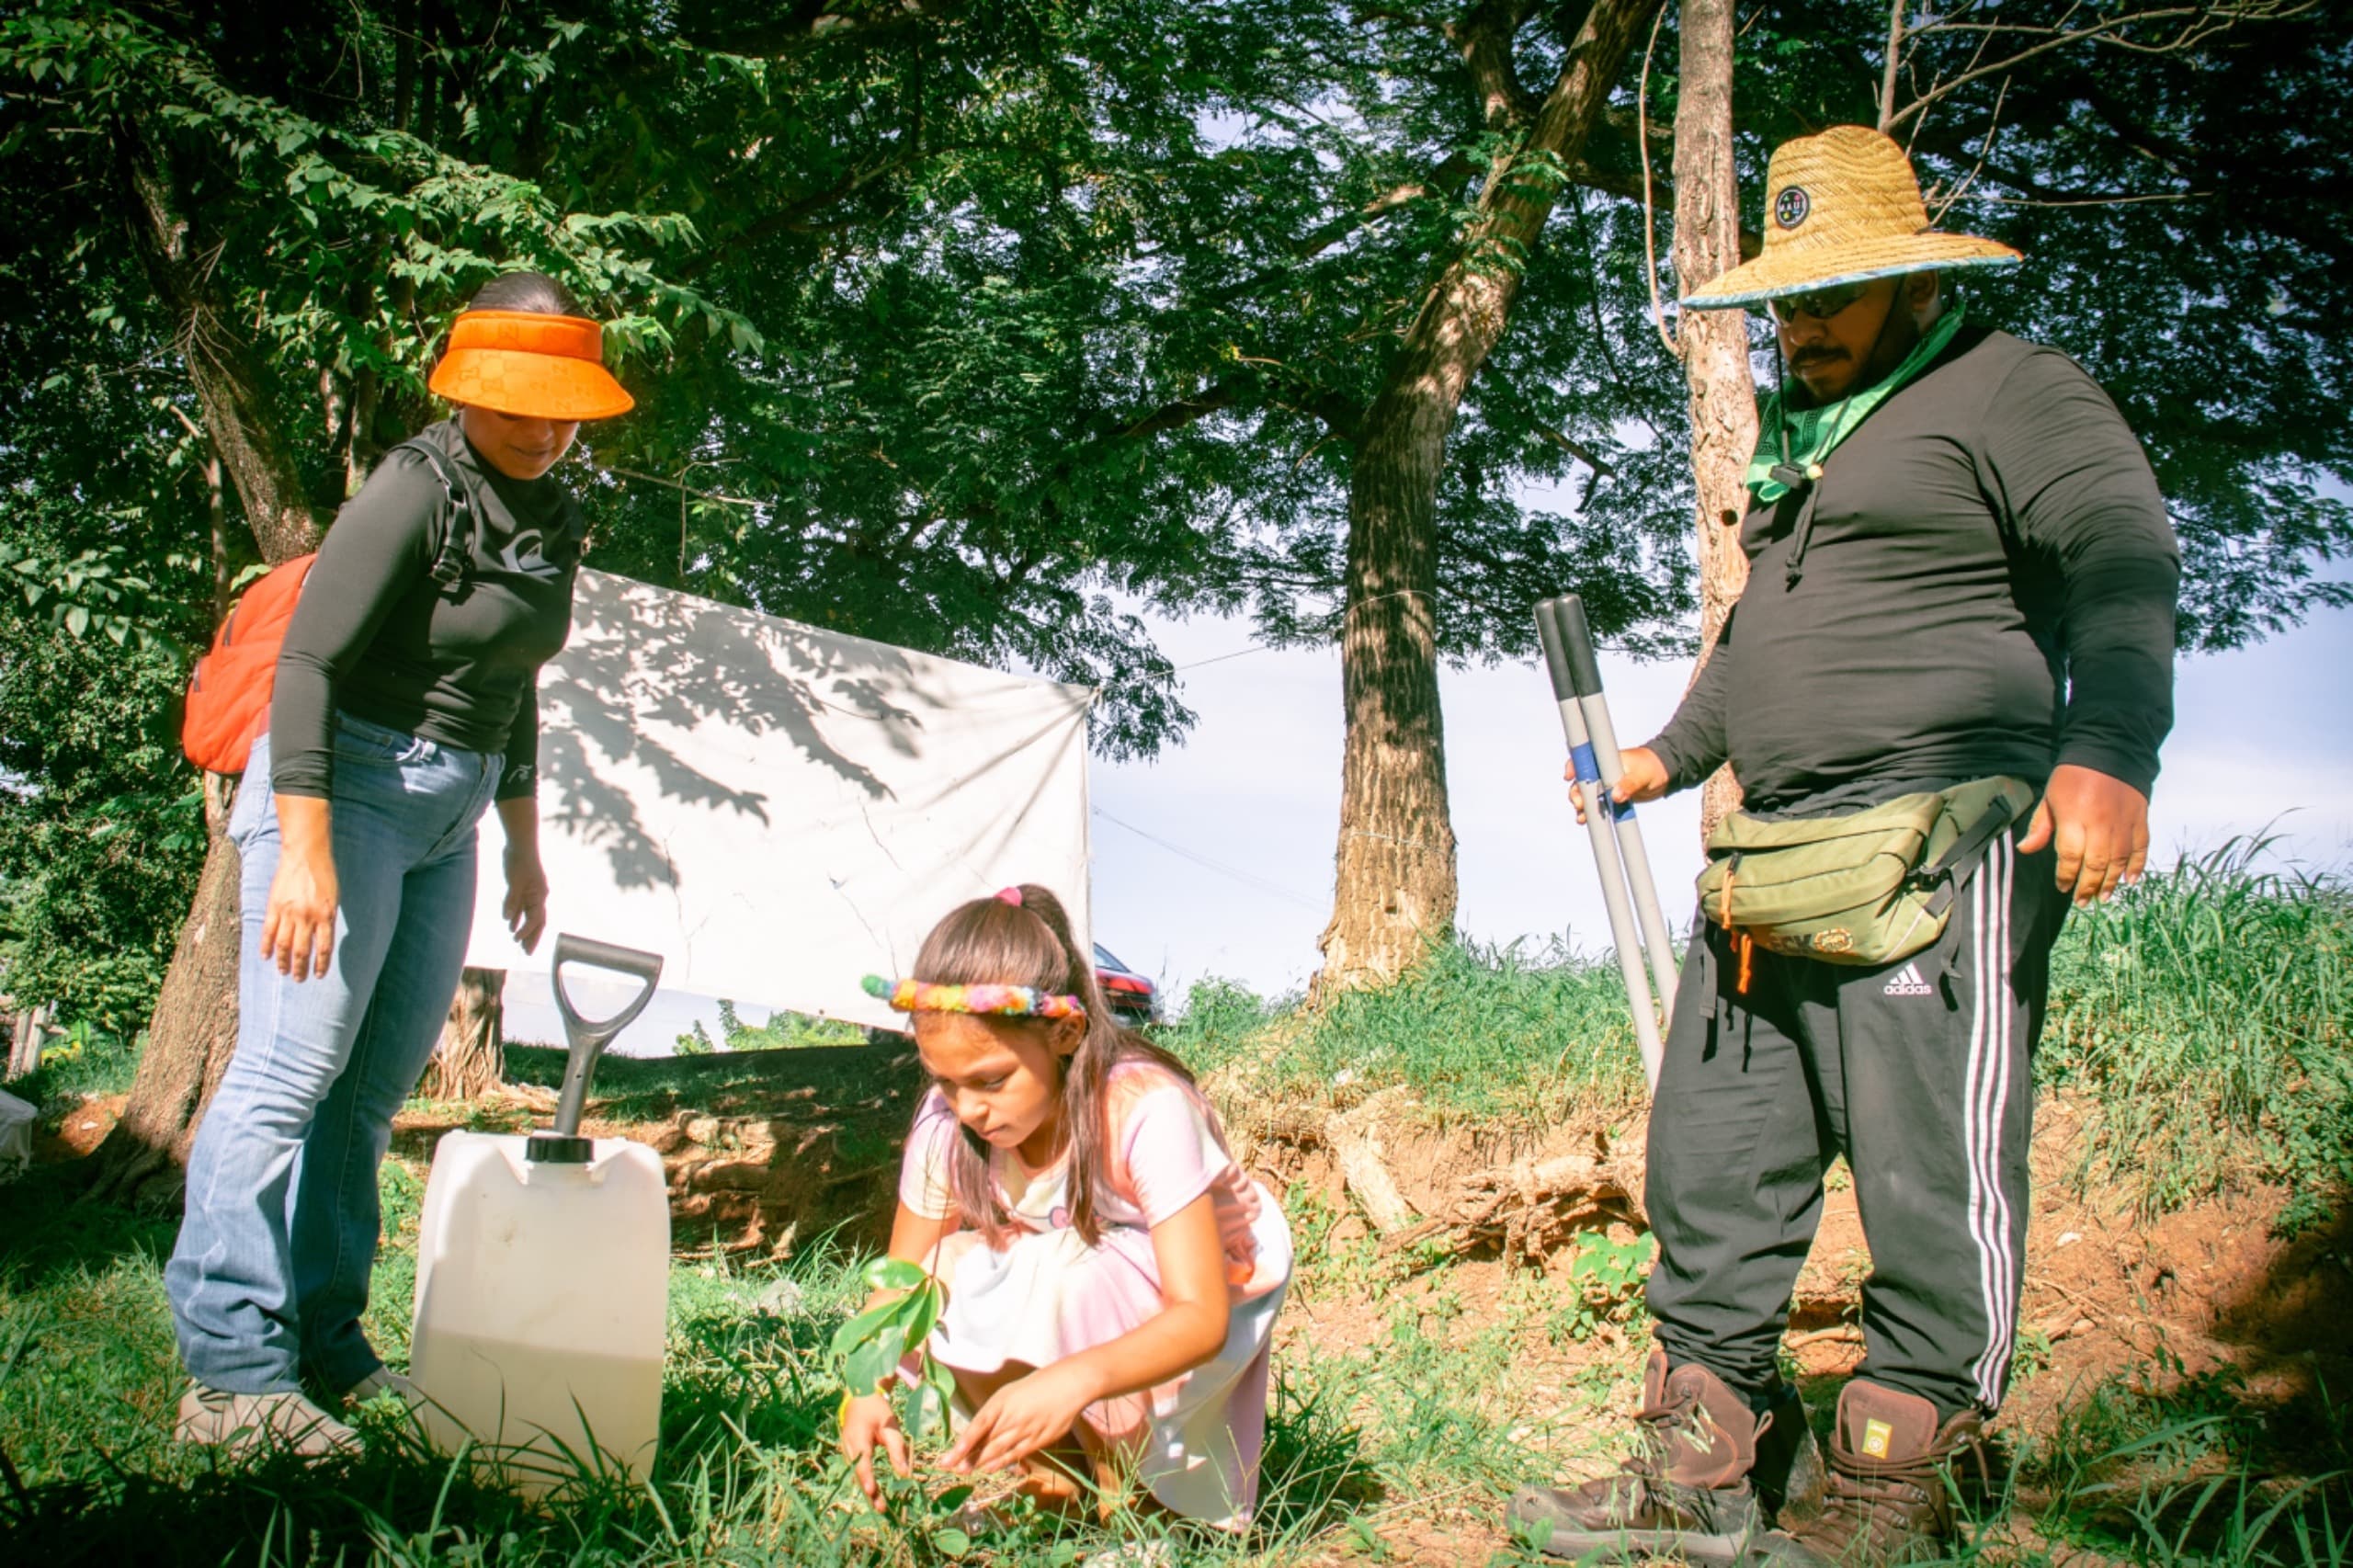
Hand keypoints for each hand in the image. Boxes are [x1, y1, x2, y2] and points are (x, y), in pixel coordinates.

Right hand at [261, 840, 338, 981]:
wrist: (306, 853)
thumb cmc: (324, 875)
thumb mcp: (333, 898)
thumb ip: (326, 919)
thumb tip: (321, 940)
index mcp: (326, 915)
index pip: (324, 948)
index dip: (321, 964)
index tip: (318, 976)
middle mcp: (307, 916)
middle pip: (302, 950)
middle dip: (301, 968)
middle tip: (299, 979)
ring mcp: (289, 912)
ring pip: (283, 944)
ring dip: (283, 961)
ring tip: (283, 972)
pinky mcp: (274, 905)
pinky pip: (268, 930)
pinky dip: (265, 945)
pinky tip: (265, 956)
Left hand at [503, 843, 549, 954]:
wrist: (521, 843)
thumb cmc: (519, 860)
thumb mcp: (514, 881)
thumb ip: (511, 900)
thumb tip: (507, 919)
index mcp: (539, 895)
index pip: (535, 918)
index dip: (526, 931)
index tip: (516, 941)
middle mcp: (539, 896)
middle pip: (538, 921)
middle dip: (533, 938)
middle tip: (527, 953)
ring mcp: (532, 893)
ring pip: (531, 916)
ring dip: (526, 930)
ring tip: (520, 944)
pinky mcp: (524, 888)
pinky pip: (523, 908)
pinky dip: (518, 917)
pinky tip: (510, 926)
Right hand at [841, 1391, 910, 1507]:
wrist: (859, 1397)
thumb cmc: (877, 1410)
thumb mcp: (890, 1426)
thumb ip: (896, 1449)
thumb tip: (905, 1473)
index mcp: (858, 1438)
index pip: (862, 1462)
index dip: (867, 1478)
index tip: (873, 1491)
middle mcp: (848, 1447)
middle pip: (858, 1474)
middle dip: (869, 1493)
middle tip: (881, 1510)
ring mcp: (846, 1451)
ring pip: (856, 1475)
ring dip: (867, 1491)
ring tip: (880, 1507)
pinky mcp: (849, 1453)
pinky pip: (856, 1471)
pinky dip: (865, 1482)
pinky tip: (874, 1495)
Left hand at [943, 1361, 1095, 1476]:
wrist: (1068, 1384)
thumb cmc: (1035, 1388)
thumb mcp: (1010, 1394)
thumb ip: (994, 1413)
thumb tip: (976, 1433)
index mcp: (1002, 1401)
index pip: (978, 1425)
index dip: (963, 1443)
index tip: (949, 1457)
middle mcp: (1012, 1416)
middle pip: (986, 1441)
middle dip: (967, 1456)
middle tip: (952, 1469)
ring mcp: (1026, 1429)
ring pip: (998, 1450)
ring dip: (980, 1462)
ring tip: (965, 1471)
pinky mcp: (1039, 1439)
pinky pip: (1016, 1453)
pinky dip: (1001, 1462)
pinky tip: (989, 1469)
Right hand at [1567, 745, 1669, 825]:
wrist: (1664, 775)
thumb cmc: (1653, 767)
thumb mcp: (1642, 775)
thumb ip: (1629, 784)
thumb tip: (1615, 796)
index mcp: (1606, 759)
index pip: (1584, 759)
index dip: (1574, 766)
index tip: (1569, 777)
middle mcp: (1602, 771)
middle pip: (1581, 780)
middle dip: (1577, 792)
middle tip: (1579, 804)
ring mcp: (1605, 784)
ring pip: (1586, 795)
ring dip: (1582, 805)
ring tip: (1582, 817)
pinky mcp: (1610, 796)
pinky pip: (1597, 804)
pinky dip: (1591, 812)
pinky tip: (1586, 820)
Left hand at [2018, 763, 2150, 905]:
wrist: (2109, 749)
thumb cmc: (2073, 776)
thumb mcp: (2050, 797)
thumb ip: (2041, 826)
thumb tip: (2025, 850)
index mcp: (2075, 817)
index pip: (2071, 856)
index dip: (2066, 876)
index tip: (2062, 886)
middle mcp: (2101, 823)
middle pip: (2096, 864)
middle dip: (2088, 886)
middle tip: (2083, 901)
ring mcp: (2124, 822)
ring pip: (2119, 860)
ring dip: (2111, 882)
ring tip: (2103, 897)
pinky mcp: (2141, 818)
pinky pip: (2141, 847)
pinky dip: (2137, 865)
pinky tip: (2130, 880)